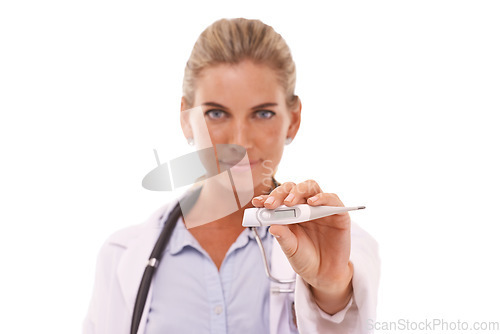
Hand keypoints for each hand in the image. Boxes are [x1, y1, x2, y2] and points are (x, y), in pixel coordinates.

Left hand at [252, 180, 353, 314]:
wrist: (324, 274)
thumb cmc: (305, 259)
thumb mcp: (290, 249)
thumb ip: (283, 237)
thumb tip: (272, 226)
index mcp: (290, 213)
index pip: (278, 198)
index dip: (268, 198)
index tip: (257, 202)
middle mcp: (305, 206)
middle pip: (293, 188)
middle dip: (280, 193)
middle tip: (272, 204)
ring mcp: (321, 208)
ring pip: (310, 187)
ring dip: (298, 191)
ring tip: (289, 203)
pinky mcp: (338, 213)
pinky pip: (331, 198)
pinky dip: (322, 197)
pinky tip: (312, 202)